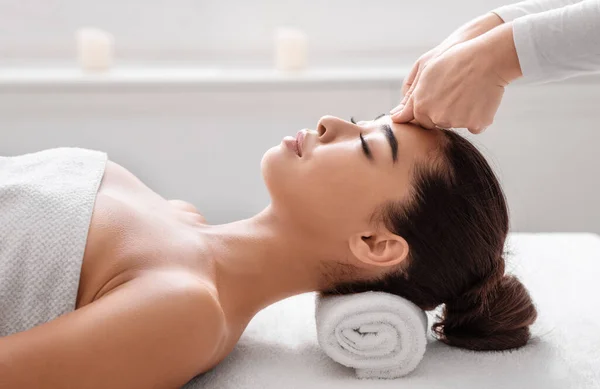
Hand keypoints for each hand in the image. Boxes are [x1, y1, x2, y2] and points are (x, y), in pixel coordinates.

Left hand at [391, 22, 522, 132]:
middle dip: (443, 111)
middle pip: (437, 122)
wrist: (487, 57)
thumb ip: (409, 97)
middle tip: (456, 90)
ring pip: (456, 124)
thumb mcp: (424, 71)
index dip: (430, 105)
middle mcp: (435, 117)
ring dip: (461, 113)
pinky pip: (475, 126)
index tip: (440, 93)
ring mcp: (456, 122)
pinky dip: (478, 116)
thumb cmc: (454, 59)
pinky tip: (481, 98)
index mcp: (420, 106)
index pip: (419, 119)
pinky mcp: (475, 124)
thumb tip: (396, 117)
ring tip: (469, 90)